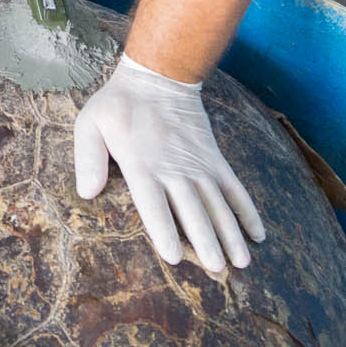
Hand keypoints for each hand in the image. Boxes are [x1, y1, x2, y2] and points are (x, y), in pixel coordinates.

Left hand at [73, 53, 266, 272]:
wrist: (159, 77)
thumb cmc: (118, 106)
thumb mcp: (90, 124)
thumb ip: (88, 159)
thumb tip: (87, 194)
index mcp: (142, 165)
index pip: (155, 204)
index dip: (165, 230)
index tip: (175, 256)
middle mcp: (174, 169)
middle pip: (194, 210)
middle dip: (206, 241)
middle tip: (217, 269)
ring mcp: (199, 165)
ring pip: (218, 204)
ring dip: (231, 233)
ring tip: (241, 262)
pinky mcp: (214, 159)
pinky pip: (235, 188)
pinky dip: (247, 211)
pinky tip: (258, 234)